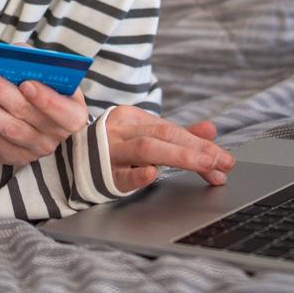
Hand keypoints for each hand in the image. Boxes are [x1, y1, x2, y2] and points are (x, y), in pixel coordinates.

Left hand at [0, 68, 87, 165]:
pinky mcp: (13, 157)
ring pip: (4, 128)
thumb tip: (15, 52)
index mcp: (73, 116)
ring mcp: (34, 151)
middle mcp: (55, 137)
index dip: (46, 99)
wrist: (48, 124)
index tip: (26, 83)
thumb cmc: (51, 93)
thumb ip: (38, 64)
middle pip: (24, 114)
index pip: (62, 111)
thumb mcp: (54, 78)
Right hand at [102, 105, 233, 191]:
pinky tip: (152, 175)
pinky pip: (118, 174)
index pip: (172, 129)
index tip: (225, 159)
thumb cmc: (114, 148)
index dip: (201, 144)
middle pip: (163, 136)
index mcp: (132, 118)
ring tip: (205, 165)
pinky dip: (136, 175)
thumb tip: (211, 130)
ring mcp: (108, 151)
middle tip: (223, 163)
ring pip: (145, 149)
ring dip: (178, 157)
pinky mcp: (99, 174)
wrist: (68, 163)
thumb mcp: (143, 136)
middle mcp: (121, 130)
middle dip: (197, 150)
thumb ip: (177, 135)